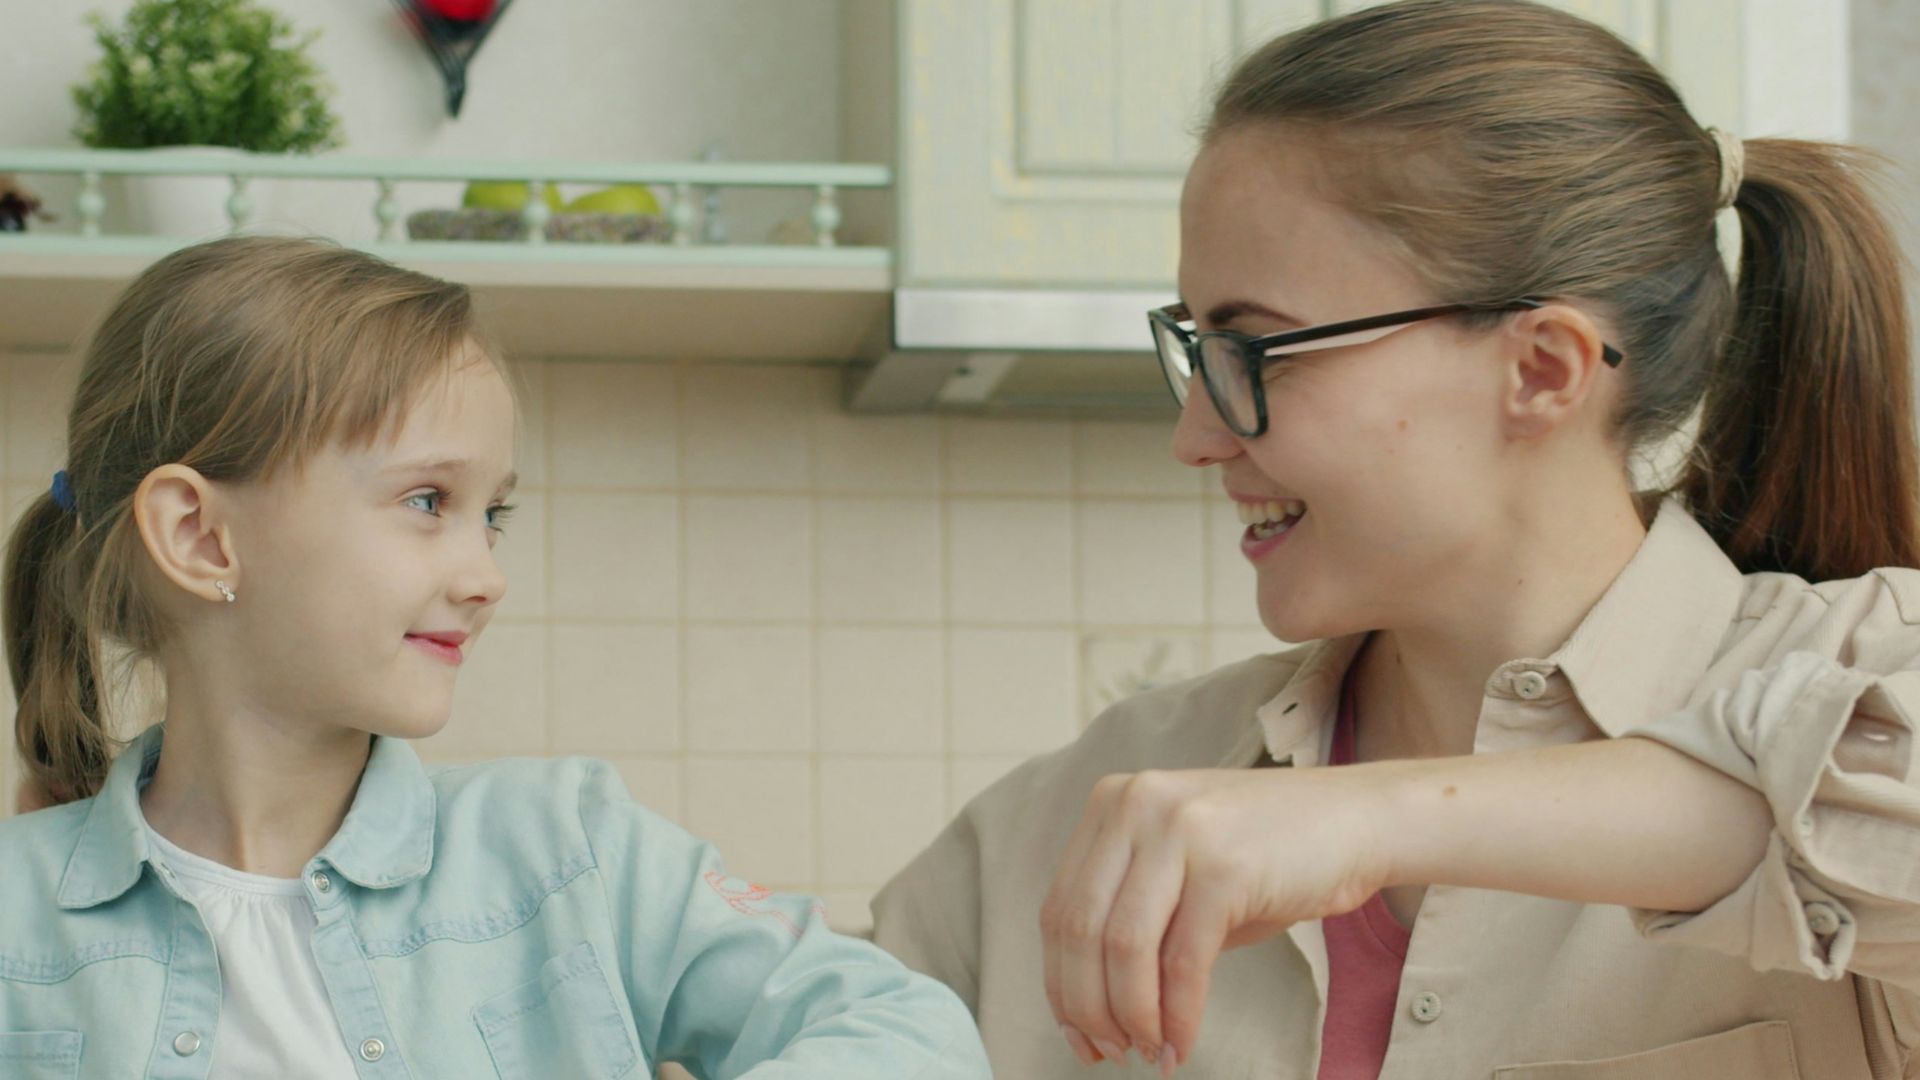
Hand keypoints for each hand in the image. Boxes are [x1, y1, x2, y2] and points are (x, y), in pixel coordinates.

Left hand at [1040, 766, 1392, 1072]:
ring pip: (1123, 948)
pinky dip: (1177, 1016)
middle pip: (1080, 930)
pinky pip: (1182, 961)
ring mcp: (1179, 829)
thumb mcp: (1180, 875)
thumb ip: (1129, 919)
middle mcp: (1136, 805)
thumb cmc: (1269, 857)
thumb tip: (1086, 1011)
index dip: (1061, 983)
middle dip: (1088, 1008)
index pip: (1059, 908)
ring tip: (1148, 1052)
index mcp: (1113, 802)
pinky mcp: (1224, 865)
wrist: (1358, 821)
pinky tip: (1180, 1044)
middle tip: (1108, 1052)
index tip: (1076, 1033)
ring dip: (1131, 1017)